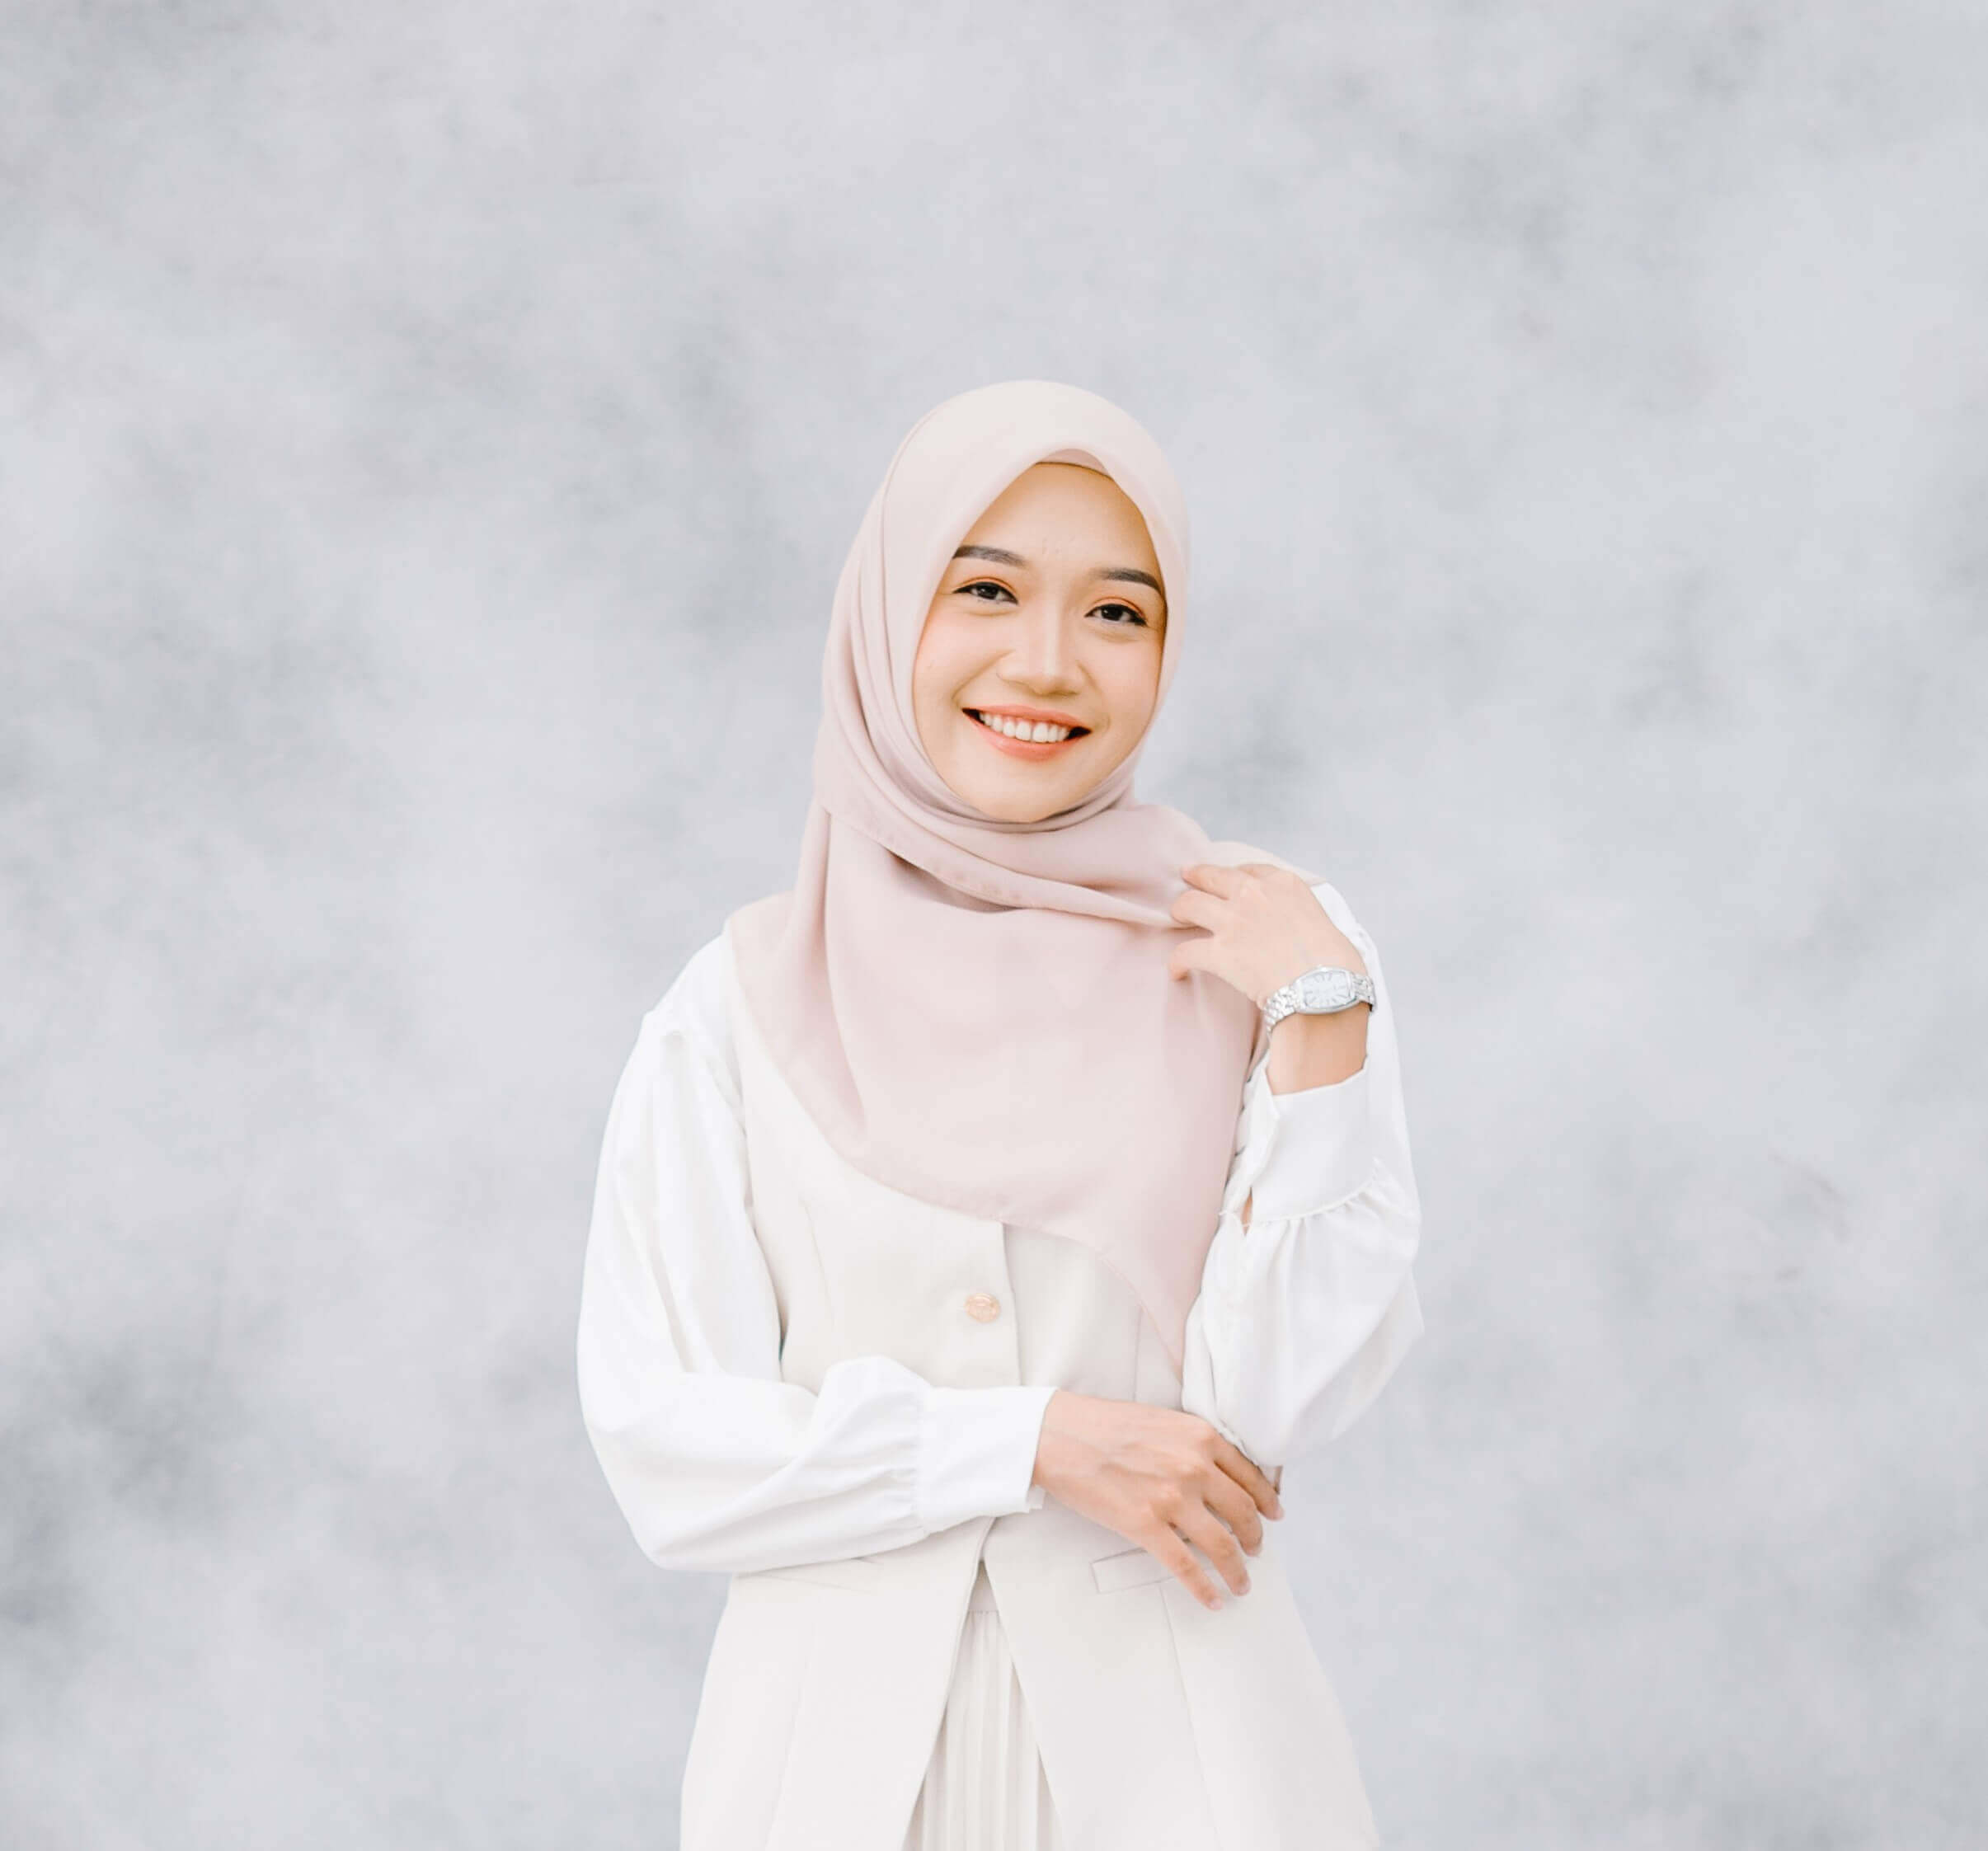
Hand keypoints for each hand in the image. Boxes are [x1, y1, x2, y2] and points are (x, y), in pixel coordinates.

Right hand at [1029, 1388, 1283, 1610]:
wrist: (1060, 1435)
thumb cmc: (1104, 1424)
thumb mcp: (1163, 1421)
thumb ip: (1193, 1445)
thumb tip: (1215, 1476)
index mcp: (1201, 1437)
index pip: (1250, 1476)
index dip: (1266, 1501)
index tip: (1274, 1515)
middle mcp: (1194, 1467)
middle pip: (1242, 1513)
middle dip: (1255, 1538)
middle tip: (1256, 1550)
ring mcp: (1171, 1499)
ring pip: (1222, 1545)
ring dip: (1237, 1571)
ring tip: (1241, 1583)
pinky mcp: (1146, 1526)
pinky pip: (1186, 1567)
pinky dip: (1204, 1588)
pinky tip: (1212, 1599)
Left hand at [1166, 862, 1364, 1001]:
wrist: (1323, 988)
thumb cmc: (1336, 963)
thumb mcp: (1327, 925)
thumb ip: (1307, 920)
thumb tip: (1306, 938)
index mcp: (1285, 885)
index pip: (1252, 870)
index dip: (1236, 874)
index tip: (1229, 878)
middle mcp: (1255, 895)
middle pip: (1214, 876)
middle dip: (1198, 875)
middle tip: (1188, 876)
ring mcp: (1233, 921)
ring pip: (1190, 903)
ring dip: (1181, 909)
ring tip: (1176, 917)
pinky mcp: (1219, 952)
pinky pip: (1185, 952)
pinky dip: (1177, 962)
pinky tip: (1176, 972)